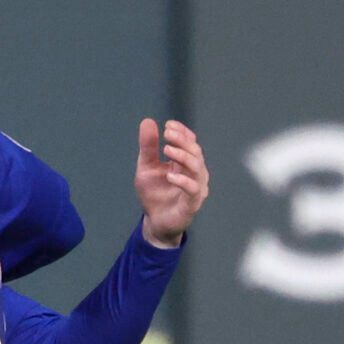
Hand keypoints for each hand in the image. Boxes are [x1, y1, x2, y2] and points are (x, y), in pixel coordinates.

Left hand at [135, 119, 207, 248]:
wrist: (154, 222)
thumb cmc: (154, 195)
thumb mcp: (146, 167)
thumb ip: (148, 147)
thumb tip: (147, 121)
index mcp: (185, 162)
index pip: (190, 142)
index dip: (182, 132)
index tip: (168, 125)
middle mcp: (195, 173)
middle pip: (195, 151)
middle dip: (182, 140)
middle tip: (167, 133)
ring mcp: (196, 188)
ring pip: (197, 167)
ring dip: (183, 156)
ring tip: (166, 150)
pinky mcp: (193, 203)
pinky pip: (193, 189)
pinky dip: (183, 180)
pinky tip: (170, 175)